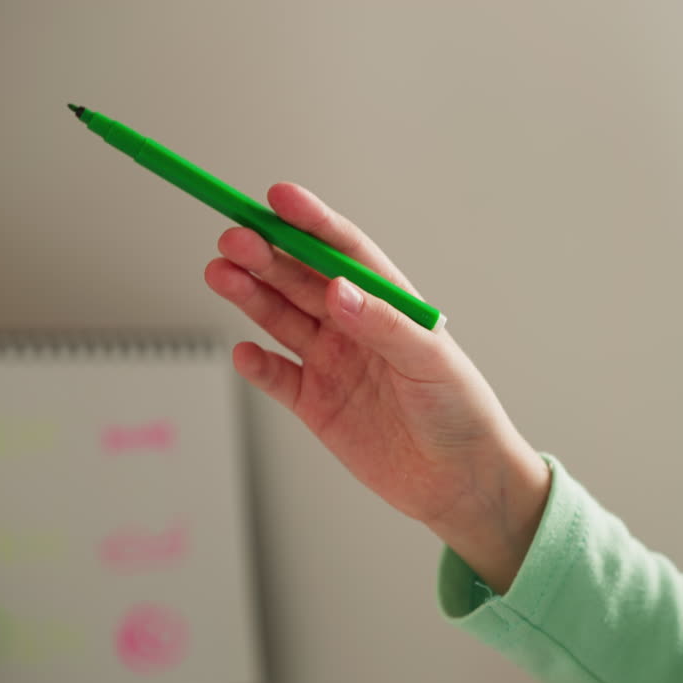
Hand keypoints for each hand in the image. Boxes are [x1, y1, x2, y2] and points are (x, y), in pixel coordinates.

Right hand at [204, 183, 549, 592]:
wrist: (460, 484)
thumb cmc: (462, 413)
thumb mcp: (431, 362)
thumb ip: (383, 326)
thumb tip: (338, 289)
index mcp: (389, 304)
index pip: (343, 251)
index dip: (311, 222)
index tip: (279, 198)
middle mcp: (355, 328)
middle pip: (301, 279)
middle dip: (267, 254)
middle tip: (234, 236)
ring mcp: (332, 365)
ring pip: (281, 319)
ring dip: (251, 295)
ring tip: (221, 272)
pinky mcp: (316, 406)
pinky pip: (276, 377)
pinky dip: (256, 363)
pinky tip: (243, 350)